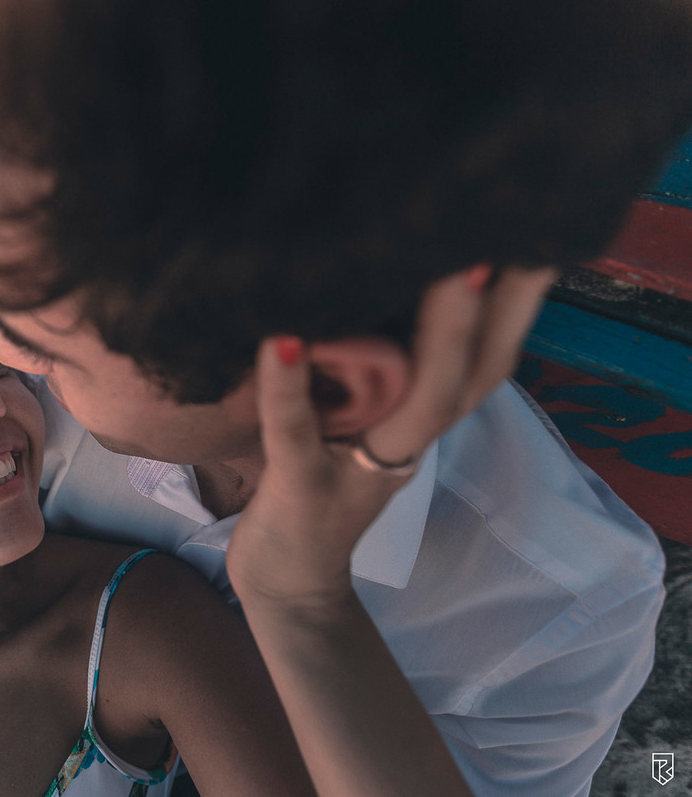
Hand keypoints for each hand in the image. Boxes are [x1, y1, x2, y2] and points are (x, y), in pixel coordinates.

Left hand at [227, 264, 557, 605]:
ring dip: (440, 341)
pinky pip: (296, 433)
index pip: (487, 358)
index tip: (534, 237)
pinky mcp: (302, 488)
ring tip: (449, 274)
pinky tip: (281, 341)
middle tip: (513, 241)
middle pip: (475, 377)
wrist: (284, 577)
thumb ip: (377, 367)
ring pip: (420, 407)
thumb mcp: (358, 421)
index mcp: (421, 422)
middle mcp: (407, 444)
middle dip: (502, 310)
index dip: (516, 304)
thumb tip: (381, 278)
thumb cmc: (319, 478)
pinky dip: (288, 389)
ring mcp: (361, 468)